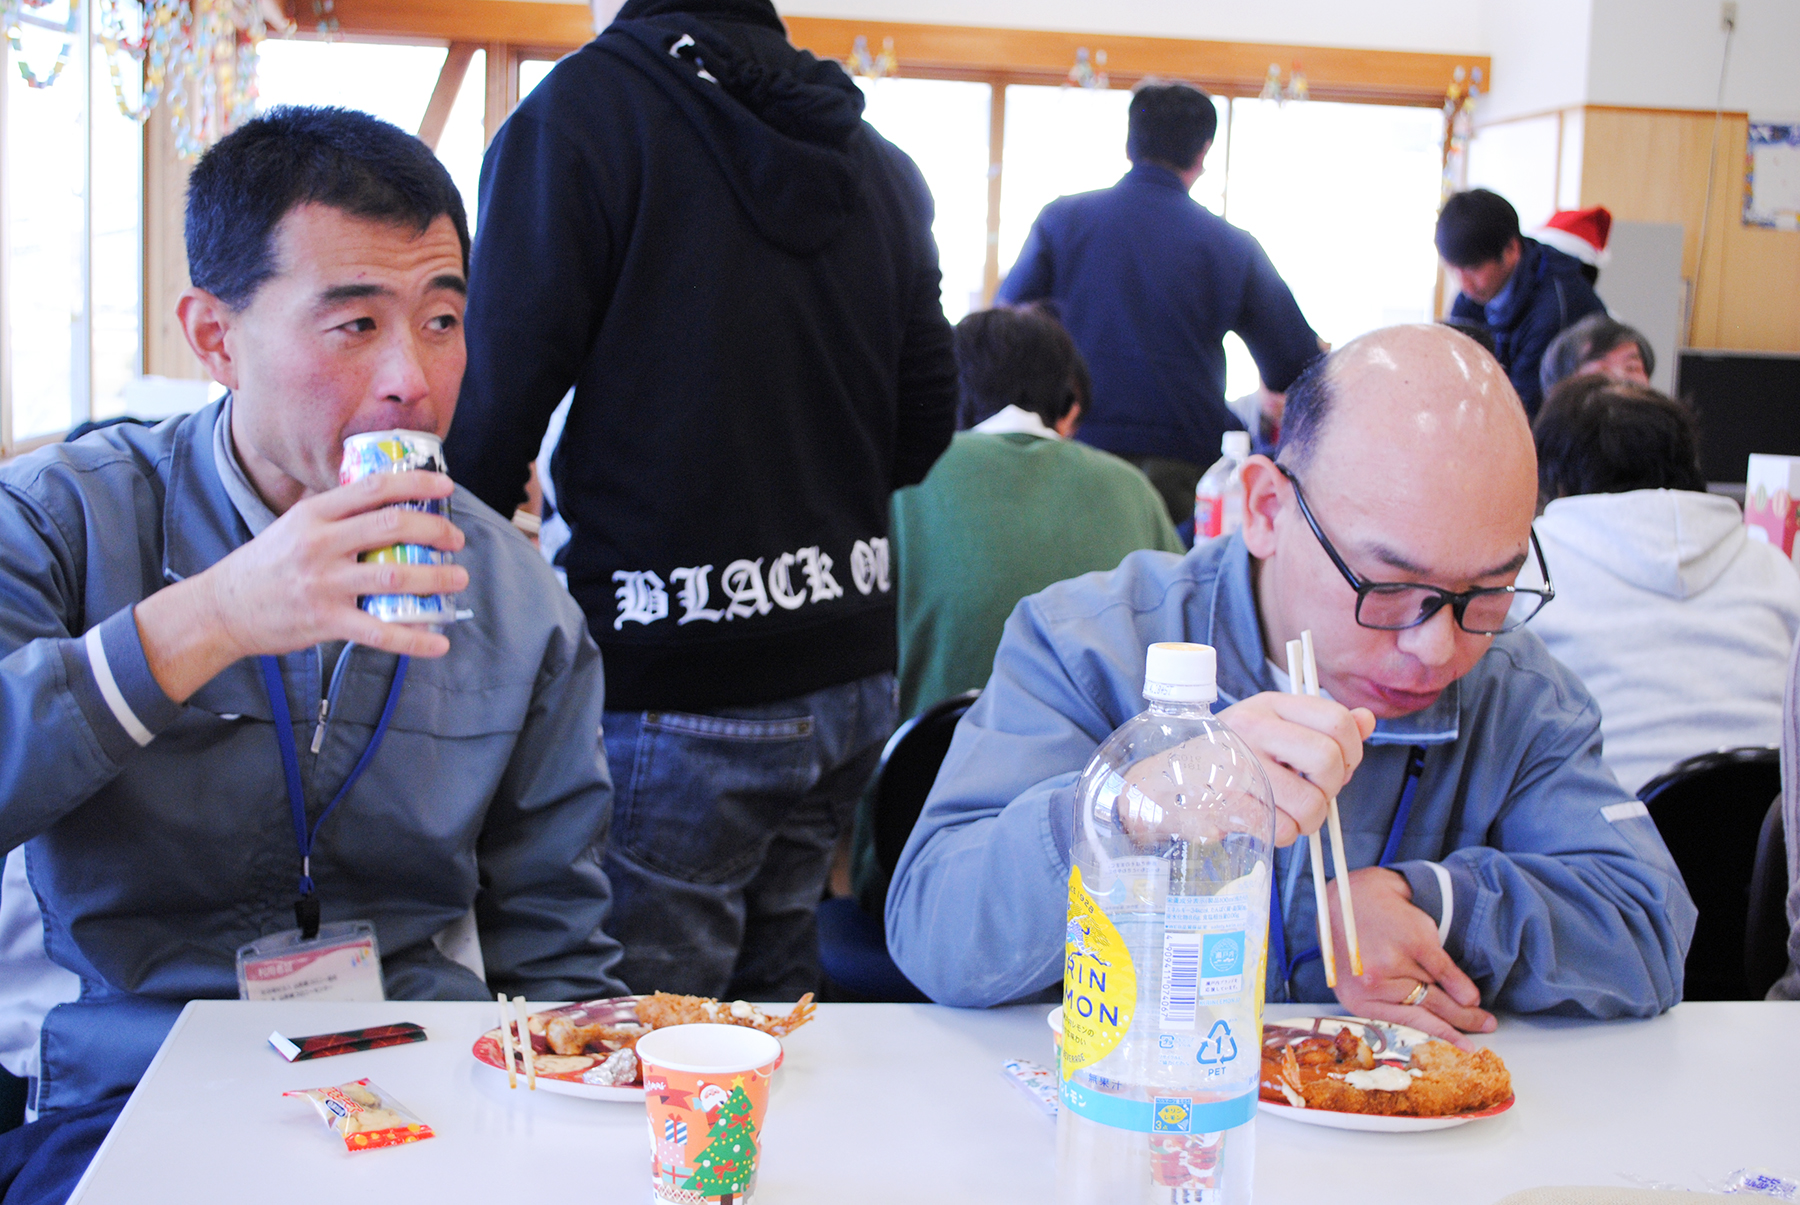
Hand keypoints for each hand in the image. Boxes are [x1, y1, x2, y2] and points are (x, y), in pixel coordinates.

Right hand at [136, 470, 468, 701]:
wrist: (222, 609)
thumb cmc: (265, 565)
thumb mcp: (293, 525)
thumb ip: (336, 515)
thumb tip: (386, 501)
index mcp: (314, 514)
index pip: (373, 488)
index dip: (415, 485)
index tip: (445, 489)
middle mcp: (319, 543)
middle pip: (390, 526)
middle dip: (434, 532)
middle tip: (455, 540)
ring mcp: (322, 583)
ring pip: (393, 575)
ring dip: (435, 578)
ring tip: (457, 579)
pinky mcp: (324, 621)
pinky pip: (379, 631)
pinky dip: (414, 639)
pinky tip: (438, 641)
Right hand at [1217, 691, 1375, 845]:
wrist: (1160, 784)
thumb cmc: (1224, 757)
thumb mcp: (1270, 728)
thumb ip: (1320, 725)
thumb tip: (1367, 719)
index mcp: (1269, 704)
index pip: (1337, 720)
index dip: (1353, 751)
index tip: (1338, 768)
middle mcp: (1252, 727)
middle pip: (1328, 760)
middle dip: (1330, 790)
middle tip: (1312, 796)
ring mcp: (1237, 764)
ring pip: (1310, 802)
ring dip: (1309, 821)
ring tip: (1289, 815)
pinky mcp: (1224, 802)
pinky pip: (1281, 828)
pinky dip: (1282, 835)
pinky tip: (1265, 823)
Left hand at [1325, 867, 1494, 1049]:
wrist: (1347, 896)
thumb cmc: (1352, 940)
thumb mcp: (1356, 978)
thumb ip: (1384, 1001)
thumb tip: (1429, 1025)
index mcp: (1359, 1000)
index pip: (1408, 1025)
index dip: (1440, 1038)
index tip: (1462, 1048)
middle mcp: (1375, 984)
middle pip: (1429, 1011)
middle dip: (1460, 1025)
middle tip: (1482, 1031)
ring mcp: (1395, 962)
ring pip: (1439, 993)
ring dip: (1464, 1008)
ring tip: (1481, 1017)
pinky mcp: (1413, 941)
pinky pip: (1445, 971)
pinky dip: (1462, 986)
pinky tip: (1471, 996)